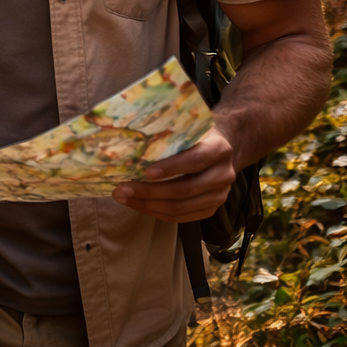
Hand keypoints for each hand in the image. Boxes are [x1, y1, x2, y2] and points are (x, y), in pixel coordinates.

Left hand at [112, 128, 236, 222]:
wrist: (218, 150)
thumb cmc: (194, 136)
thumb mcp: (186, 129)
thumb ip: (168, 134)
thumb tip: (128, 142)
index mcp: (218, 149)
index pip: (194, 160)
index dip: (170, 168)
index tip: (146, 172)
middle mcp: (223, 174)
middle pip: (185, 189)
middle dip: (150, 191)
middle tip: (122, 189)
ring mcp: (219, 195)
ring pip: (181, 207)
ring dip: (149, 205)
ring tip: (124, 198)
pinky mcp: (212, 209)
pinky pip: (182, 217)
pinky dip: (157, 213)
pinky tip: (138, 205)